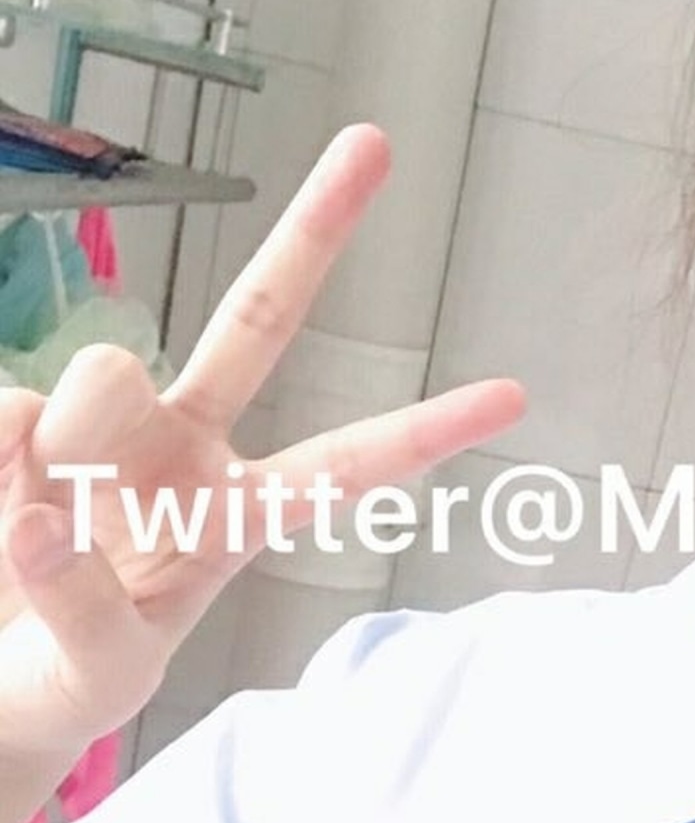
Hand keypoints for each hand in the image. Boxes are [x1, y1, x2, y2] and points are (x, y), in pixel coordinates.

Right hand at [0, 125, 524, 760]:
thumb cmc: (65, 680)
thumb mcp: (102, 673)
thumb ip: (86, 604)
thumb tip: (46, 509)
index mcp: (235, 514)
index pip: (341, 467)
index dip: (422, 431)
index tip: (515, 396)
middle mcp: (180, 446)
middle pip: (258, 319)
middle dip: (316, 232)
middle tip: (376, 143)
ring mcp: (98, 423)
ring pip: (98, 378)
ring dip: (62, 451)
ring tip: (29, 537)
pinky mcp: (14, 414)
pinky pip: (2, 410)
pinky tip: (1, 503)